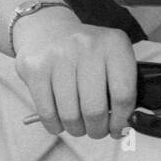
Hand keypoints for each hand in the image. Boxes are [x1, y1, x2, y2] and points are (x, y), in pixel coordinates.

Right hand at [12, 7, 136, 139]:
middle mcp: (87, 45)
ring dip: (76, 129)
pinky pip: (47, 113)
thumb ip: (122, 86)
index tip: (118, 129)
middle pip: (95, 109)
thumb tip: (124, 125)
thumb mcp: (111, 56)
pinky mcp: (35, 68)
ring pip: (70, 115)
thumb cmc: (87, 53)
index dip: (122, 121)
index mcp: (114, 43)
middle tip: (96, 130)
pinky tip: (60, 121)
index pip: (124, 94)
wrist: (48, 29)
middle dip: (97, 129)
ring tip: (78, 125)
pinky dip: (55, 126)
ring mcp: (59, 55)